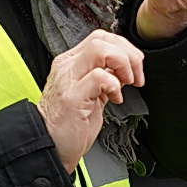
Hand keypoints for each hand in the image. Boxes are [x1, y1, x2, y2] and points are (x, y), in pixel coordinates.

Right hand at [38, 29, 144, 173]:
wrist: (51, 148)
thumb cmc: (69, 125)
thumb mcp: (91, 93)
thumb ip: (105, 77)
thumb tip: (126, 68)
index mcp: (71, 63)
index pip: (100, 38)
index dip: (124, 47)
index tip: (135, 66)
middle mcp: (67, 67)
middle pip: (102, 39)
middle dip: (128, 54)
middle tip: (135, 75)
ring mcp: (68, 80)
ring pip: (100, 50)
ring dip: (123, 64)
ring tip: (127, 83)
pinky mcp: (72, 97)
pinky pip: (99, 77)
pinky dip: (115, 86)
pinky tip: (116, 99)